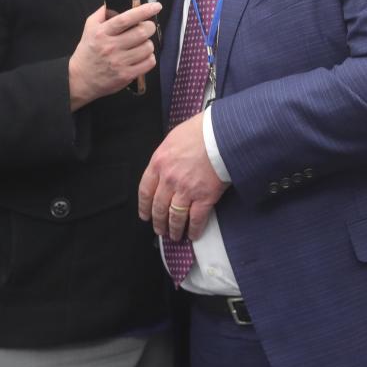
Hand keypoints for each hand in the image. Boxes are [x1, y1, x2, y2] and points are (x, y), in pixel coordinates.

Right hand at [68, 2, 161, 109]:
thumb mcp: (89, 29)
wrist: (80, 80)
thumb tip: (116, 1)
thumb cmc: (87, 52)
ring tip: (141, 44)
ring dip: (148, 44)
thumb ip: (102, 14)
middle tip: (148, 27)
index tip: (156, 6)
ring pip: (148, 47)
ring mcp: (119, 62)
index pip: (125, 19)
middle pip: (142, 33)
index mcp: (102, 33)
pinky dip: (149, 58)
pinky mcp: (126, 75)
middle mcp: (111, 47)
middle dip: (150, 27)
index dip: (143, 11)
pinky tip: (142, 57)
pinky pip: (149, 62)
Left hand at [138, 113, 226, 241]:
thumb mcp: (174, 138)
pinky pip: (197, 218)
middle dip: (159, 221)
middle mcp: (169, 180)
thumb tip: (168, 164)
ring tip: (175, 236)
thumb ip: (167, 155)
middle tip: (160, 230)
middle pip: (159, 207)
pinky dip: (195, 229)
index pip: (145, 191)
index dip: (144, 206)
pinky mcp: (205, 197)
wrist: (222, 134)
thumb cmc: (201, 131)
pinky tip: (193, 235)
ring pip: (175, 216)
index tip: (145, 215)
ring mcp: (186, 190)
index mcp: (159, 163)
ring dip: (174, 229)